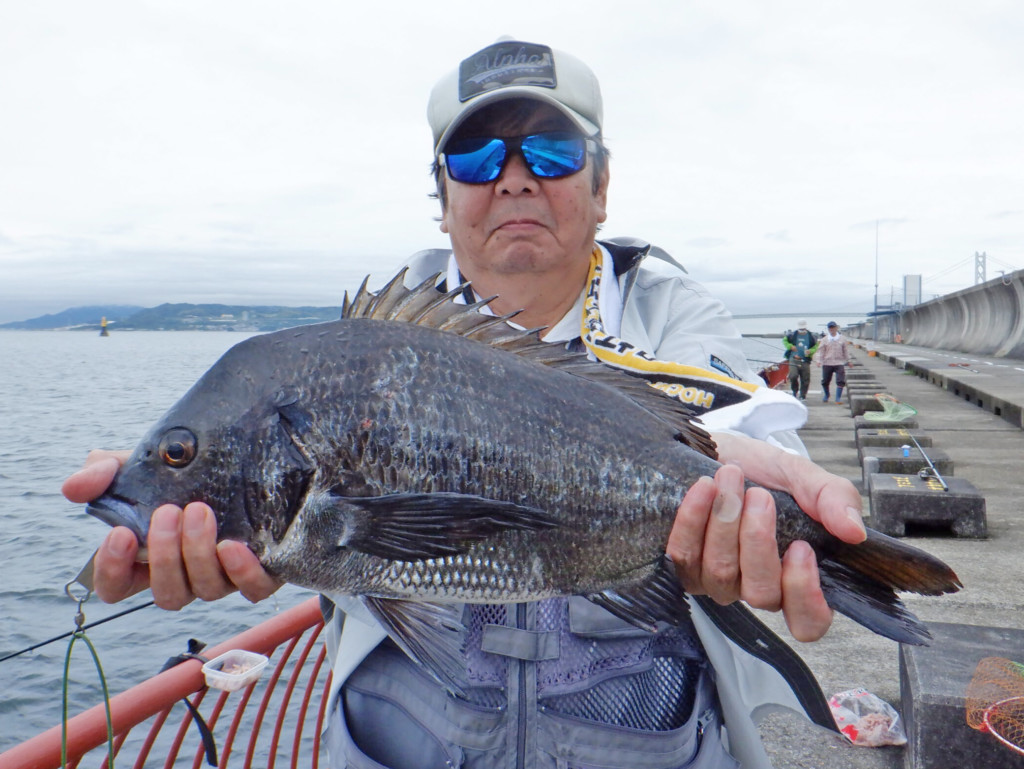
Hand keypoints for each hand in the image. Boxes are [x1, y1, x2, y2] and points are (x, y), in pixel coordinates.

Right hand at [62, 450, 280, 608]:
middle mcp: (185, 575)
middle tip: (169, 512)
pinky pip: (253, 589)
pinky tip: (233, 547)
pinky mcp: (262, 569)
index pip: (116, 587)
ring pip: (205, 590)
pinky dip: (242, 573)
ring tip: (200, 511)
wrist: (244, 456)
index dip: (112, 570)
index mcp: (148, 559)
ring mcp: (224, 576)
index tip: (121, 534)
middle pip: (167, 594)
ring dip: (198, 554)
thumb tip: (74, 488)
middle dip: (164, 556)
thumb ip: (102, 472)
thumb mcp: (140, 465)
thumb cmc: (185, 471)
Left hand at [666, 433, 865, 641]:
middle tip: (760, 494)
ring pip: (721, 573)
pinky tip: (703, 488)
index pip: (807, 622)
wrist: (718, 452)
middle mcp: (756, 586)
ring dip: (724, 521)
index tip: (801, 548)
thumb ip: (834, 499)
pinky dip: (692, 519)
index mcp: (795, 576)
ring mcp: (717, 580)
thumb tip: (855, 532)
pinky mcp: (682, 564)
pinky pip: (682, 556)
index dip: (805, 597)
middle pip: (761, 594)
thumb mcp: (805, 478)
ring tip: (730, 477)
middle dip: (758, 540)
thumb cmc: (764, 472)